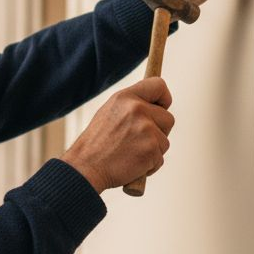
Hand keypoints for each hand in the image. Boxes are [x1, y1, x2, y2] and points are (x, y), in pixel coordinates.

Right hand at [61, 77, 174, 192]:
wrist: (85, 168)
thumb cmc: (95, 145)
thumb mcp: (109, 113)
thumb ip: (131, 107)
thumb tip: (155, 107)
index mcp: (125, 97)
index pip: (158, 85)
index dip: (164, 98)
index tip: (162, 108)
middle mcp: (137, 109)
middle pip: (168, 118)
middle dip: (159, 132)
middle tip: (138, 141)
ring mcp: (146, 129)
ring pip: (164, 141)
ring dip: (152, 151)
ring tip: (130, 154)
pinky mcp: (151, 149)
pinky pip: (160, 159)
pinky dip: (149, 166)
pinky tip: (131, 165)